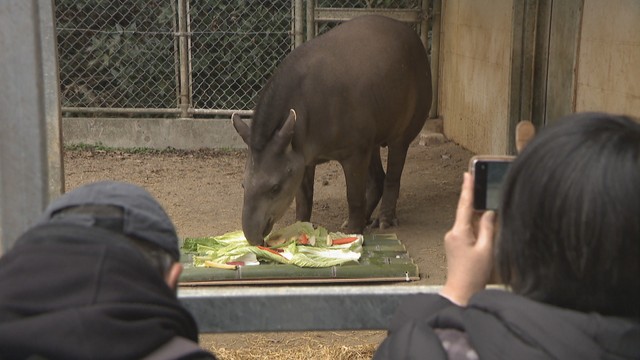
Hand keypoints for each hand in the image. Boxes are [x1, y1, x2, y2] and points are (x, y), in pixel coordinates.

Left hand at [440, 172, 495, 305]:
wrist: (461, 292)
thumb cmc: (473, 275)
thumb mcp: (486, 250)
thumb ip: (489, 228)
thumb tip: (489, 212)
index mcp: (459, 232)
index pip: (465, 205)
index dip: (468, 188)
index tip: (468, 173)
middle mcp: (453, 233)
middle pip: (467, 212)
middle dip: (477, 201)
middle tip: (483, 184)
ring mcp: (454, 239)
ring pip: (469, 222)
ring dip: (480, 217)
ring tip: (492, 210)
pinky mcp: (457, 245)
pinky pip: (469, 231)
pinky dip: (478, 227)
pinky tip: (488, 228)